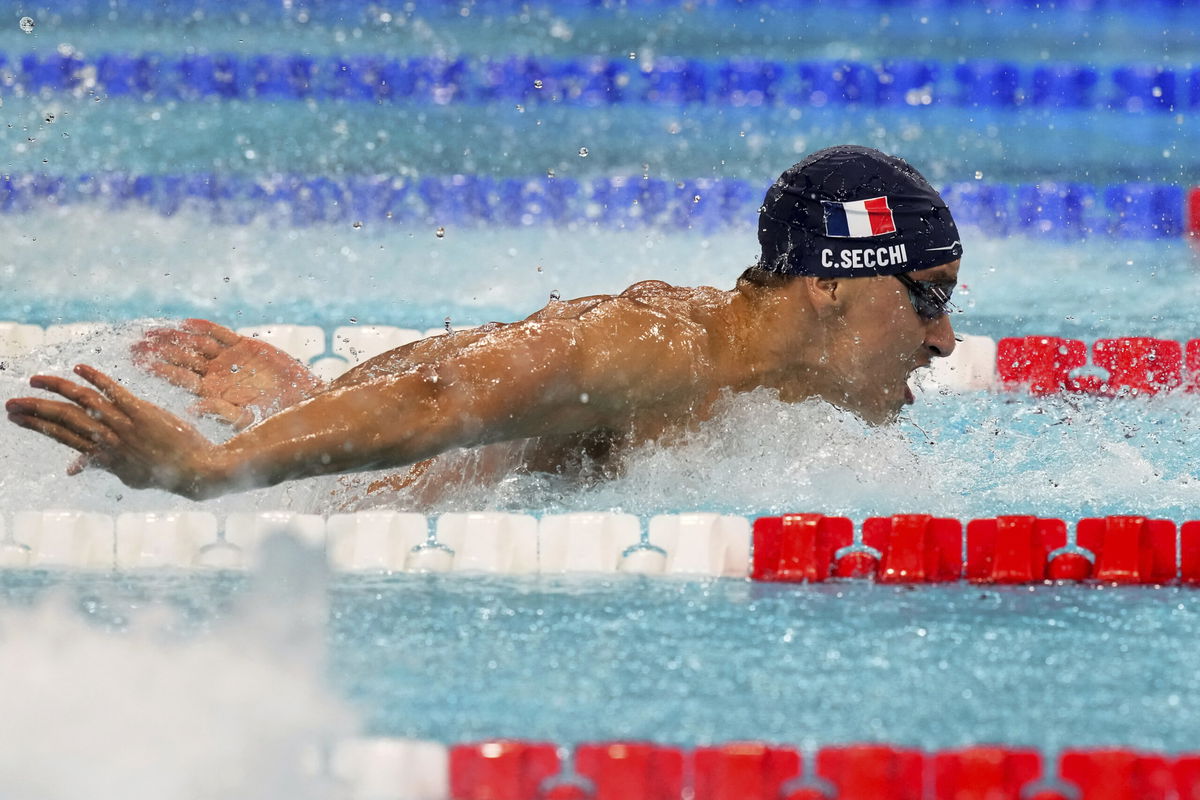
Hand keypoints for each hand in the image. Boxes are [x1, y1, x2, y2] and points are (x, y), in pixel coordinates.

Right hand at [6, 365, 225, 498]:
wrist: (196, 471)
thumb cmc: (162, 471)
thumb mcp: (126, 474)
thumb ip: (100, 465)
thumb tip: (72, 468)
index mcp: (102, 455)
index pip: (61, 437)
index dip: (37, 425)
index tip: (17, 417)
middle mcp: (108, 440)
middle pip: (63, 421)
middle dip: (35, 411)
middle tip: (11, 404)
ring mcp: (124, 425)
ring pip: (82, 403)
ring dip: (56, 390)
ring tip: (35, 381)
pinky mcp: (142, 412)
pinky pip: (115, 392)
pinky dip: (96, 378)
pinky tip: (79, 368)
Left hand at [133, 318, 322, 429]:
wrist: (303, 400)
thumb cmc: (275, 415)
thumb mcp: (247, 417)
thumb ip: (221, 412)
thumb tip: (192, 408)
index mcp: (212, 392)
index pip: (179, 378)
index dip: (158, 369)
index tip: (137, 361)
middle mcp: (216, 374)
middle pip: (181, 358)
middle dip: (158, 351)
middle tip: (133, 344)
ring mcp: (229, 359)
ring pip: (195, 344)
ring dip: (174, 337)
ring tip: (151, 331)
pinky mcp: (245, 346)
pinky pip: (219, 333)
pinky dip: (203, 328)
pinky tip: (185, 323)